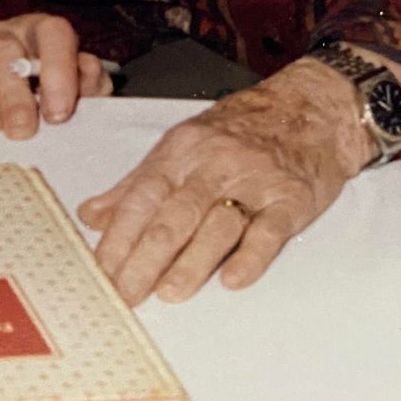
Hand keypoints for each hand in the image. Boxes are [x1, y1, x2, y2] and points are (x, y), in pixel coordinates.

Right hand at [0, 13, 112, 138]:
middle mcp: (7, 33)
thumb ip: (90, 84)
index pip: (53, 32)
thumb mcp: (84, 93)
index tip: (59, 114)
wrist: (29, 111)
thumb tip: (86, 75)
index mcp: (45, 33)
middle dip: (14, 94)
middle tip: (24, 130)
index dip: (58, 69)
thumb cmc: (57, 100)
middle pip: (5, 48)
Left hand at [76, 59, 370, 303]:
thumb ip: (136, 184)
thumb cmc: (240, 128)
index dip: (118, 238)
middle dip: (144, 258)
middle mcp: (213, 165)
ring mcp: (254, 181)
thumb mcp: (182, 144)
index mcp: (180, 151)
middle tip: (125, 295)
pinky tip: (232, 280)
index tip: (100, 273)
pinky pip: (269, 230)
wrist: (309, 106)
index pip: (141, 198)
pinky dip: (251, 257)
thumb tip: (91, 217)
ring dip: (191, 262)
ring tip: (168, 294)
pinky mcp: (291, 198)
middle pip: (173, 215)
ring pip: (217, 224)